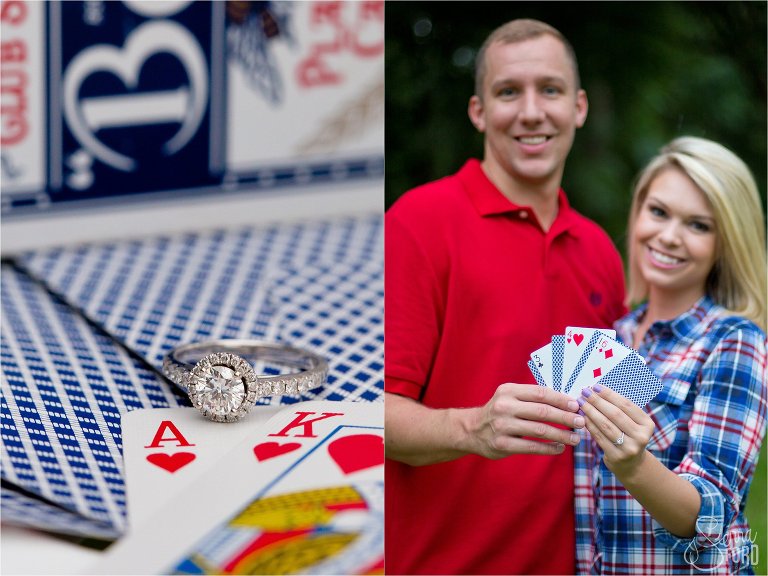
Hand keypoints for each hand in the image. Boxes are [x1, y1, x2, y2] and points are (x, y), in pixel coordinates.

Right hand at [467, 383, 584, 458]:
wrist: (472, 429)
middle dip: (565, 417)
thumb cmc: (499, 412)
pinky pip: (532, 447)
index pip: (540, 393)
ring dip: (561, 435)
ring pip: (539, 430)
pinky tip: (560, 448)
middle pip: (542, 411)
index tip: (576, 406)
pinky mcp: (502, 444)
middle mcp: (504, 406)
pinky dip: (549, 448)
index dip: (561, 399)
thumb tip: (566, 403)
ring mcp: (502, 426)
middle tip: (581, 422)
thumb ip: (532, 398)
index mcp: (509, 391)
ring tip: (575, 438)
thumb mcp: (510, 397)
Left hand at [578, 384, 654, 478]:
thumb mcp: (632, 424)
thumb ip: (621, 410)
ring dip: (591, 411)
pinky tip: (582, 416)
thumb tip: (598, 390)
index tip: (595, 386)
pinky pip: (599, 437)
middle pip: (615, 414)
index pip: (626, 405)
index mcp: (647, 424)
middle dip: (598, 401)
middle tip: (585, 392)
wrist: (631, 465)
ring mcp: (629, 448)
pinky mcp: (616, 456)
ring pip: (605, 425)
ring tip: (581, 402)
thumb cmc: (628, 436)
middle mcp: (641, 436)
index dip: (609, 394)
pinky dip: (589, 425)